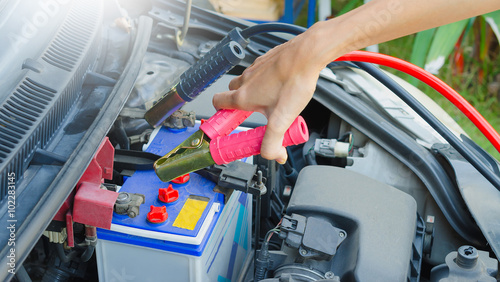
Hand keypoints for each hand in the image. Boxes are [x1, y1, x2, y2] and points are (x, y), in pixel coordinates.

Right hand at [213, 28, 324, 163]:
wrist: (308, 55)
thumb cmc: (294, 81)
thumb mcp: (281, 119)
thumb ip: (274, 142)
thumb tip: (273, 155)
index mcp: (243, 96)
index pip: (217, 103)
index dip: (220, 115)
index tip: (227, 124)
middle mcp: (246, 80)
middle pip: (232, 94)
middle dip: (239, 106)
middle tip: (252, 116)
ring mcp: (256, 68)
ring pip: (246, 83)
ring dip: (253, 93)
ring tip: (271, 102)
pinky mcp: (267, 60)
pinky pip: (260, 73)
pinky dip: (265, 82)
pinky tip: (281, 87)